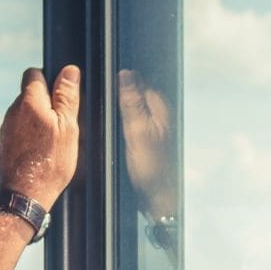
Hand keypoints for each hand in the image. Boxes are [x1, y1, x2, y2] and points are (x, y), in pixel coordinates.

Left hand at [0, 65, 80, 207]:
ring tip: (49, 145)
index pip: (34, 73)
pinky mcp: (3, 146)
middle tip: (60, 127)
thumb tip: (69, 71)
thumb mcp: (67, 127)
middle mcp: (12, 112)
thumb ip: (67, 97)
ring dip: (36, 123)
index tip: (61, 100)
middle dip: (44, 105)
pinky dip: (27, 139)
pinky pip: (17, 134)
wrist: (25, 197)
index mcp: (29, 102)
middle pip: (29, 96)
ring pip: (23, 116)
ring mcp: (5, 130)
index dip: (49, 81)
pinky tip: (38, 156)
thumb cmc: (50, 163)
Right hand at [117, 69, 176, 218]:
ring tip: (119, 132)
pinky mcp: (151, 139)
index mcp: (160, 106)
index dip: (121, 85)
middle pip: (136, 95)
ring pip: (134, 111)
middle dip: (122, 102)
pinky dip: (127, 129)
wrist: (159, 195)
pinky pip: (135, 125)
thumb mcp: (137, 130)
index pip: (138, 81)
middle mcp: (161, 114)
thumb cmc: (152, 168)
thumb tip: (124, 74)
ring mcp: (157, 126)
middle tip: (114, 120)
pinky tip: (123, 140)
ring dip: (123, 117)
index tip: (109, 97)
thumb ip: (131, 101)